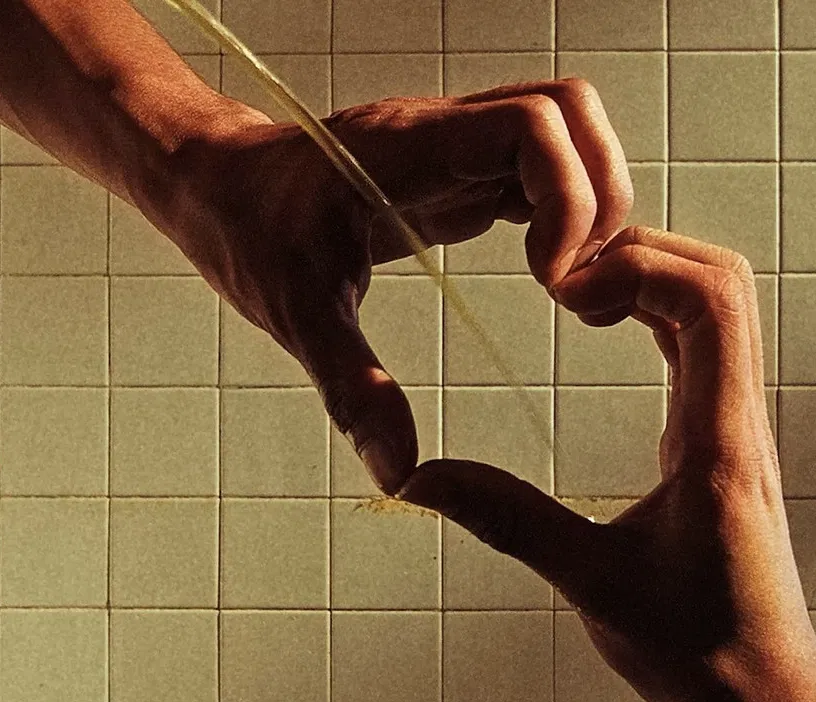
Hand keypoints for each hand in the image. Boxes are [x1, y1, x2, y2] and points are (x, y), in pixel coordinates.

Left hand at [157, 79, 631, 489]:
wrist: (216, 184)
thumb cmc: (245, 227)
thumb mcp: (295, 312)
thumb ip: (352, 388)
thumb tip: (402, 473)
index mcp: (410, 148)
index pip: (534, 123)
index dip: (569, 195)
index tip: (551, 275)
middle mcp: (444, 131)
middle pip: (570, 113)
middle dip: (599, 194)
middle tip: (579, 281)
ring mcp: (458, 144)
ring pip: (568, 132)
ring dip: (592, 200)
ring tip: (573, 279)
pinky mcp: (463, 167)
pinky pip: (544, 167)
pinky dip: (569, 212)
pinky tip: (554, 271)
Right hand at [400, 227, 815, 701]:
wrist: (763, 690)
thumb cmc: (700, 647)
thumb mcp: (590, 582)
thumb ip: (507, 520)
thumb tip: (425, 477)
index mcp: (719, 443)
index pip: (711, 303)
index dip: (639, 268)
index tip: (569, 292)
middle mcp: (739, 420)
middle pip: (722, 279)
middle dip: (642, 253)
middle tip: (567, 280)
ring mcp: (738, 422)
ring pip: (719, 301)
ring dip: (651, 275)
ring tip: (580, 294)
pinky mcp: (724, 434)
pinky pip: (706, 338)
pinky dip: (658, 309)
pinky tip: (609, 324)